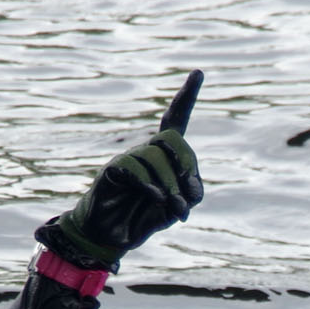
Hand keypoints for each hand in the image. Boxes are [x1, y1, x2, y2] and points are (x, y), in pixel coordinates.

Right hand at [36, 70, 205, 271]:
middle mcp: (144, 151)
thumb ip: (190, 193)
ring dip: (172, 187)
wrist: (110, 235)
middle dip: (186, 168)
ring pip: (156, 159)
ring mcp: (127, 158)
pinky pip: (135, 170)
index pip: (175, 121)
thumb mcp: (176, 207)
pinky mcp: (112, 171)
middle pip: (172, 141)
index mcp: (161, 156)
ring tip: (175, 210)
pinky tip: (157, 199)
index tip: (198, 73)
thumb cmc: (144, 217)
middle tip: (188, 199)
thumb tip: (188, 188)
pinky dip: (151, 186)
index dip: (186, 98)